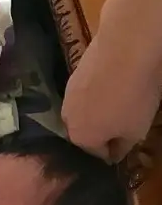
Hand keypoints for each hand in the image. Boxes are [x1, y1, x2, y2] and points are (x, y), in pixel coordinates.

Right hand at [62, 33, 161, 162]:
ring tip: (117, 100)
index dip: (114, 151)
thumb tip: (113, 155)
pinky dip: (95, 93)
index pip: (98, 154)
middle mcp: (67, 122)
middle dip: (101, 131)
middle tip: (122, 121)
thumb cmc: (133, 98)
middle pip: (86, 132)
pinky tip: (112, 84)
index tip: (127, 143)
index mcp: (81, 139)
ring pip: (83, 112)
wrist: (124, 49)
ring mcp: (67, 97)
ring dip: (97, 111)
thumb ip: (122, 148)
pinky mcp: (72, 76)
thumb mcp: (137, 131)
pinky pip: (85, 93)